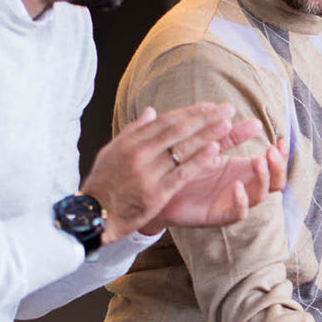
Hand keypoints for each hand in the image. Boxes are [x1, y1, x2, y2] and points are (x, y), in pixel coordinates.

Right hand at [82, 104, 254, 243]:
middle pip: (177, 131)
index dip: (190, 112)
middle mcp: (140, 153)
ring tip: (227, 125)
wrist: (93, 214)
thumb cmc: (104, 182)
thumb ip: (134, 130)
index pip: (165, 121)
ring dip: (207, 135)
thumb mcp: (112, 151)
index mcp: (131, 142)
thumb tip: (152, 111)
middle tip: (227, 109)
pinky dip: (199, 161)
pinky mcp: (156, 193)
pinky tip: (215, 152)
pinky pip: (182, 174)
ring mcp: (148, 173)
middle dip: (204, 119)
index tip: (210, 106)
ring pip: (182, 149)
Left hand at [140, 136, 286, 233]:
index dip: (281, 155)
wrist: (156, 187)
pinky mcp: (218, 215)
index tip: (281, 140)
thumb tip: (254, 121)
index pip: (273, 165)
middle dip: (278, 166)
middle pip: (275, 182)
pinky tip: (236, 187)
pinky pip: (238, 213)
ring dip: (263, 179)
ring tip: (258, 161)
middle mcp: (242, 186)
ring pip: (260, 196)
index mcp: (242, 169)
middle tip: (271, 151)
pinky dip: (241, 201)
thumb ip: (228, 134)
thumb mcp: (208, 146)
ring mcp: (232, 201)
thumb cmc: (182, 166)